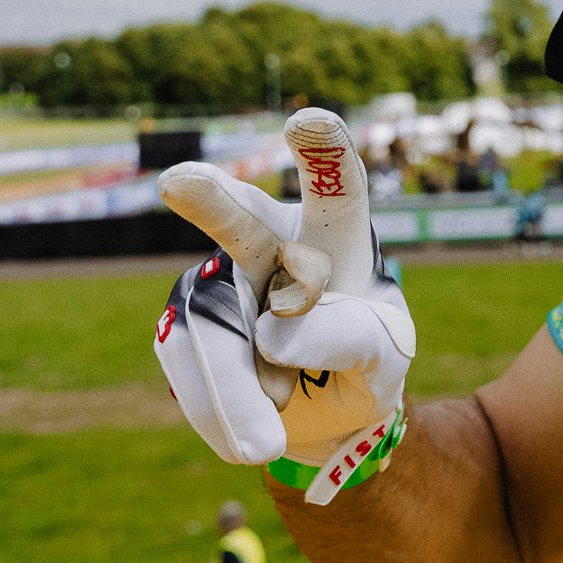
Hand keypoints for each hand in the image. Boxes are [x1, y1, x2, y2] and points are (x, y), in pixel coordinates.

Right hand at [156, 109, 414, 501]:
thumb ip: (347, 339)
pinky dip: (218, 408)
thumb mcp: (383, 358)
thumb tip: (270, 330)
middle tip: (179, 182)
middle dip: (212, 203)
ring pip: (210, 325)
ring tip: (266, 442)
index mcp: (336, 238)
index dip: (324, 153)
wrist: (323, 412)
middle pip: (241, 223)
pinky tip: (249, 433)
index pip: (338, 191)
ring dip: (234, 391)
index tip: (307, 121)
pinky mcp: (185, 320)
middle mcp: (270, 243)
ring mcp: (220, 278)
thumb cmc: (364, 364)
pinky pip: (186, 362)